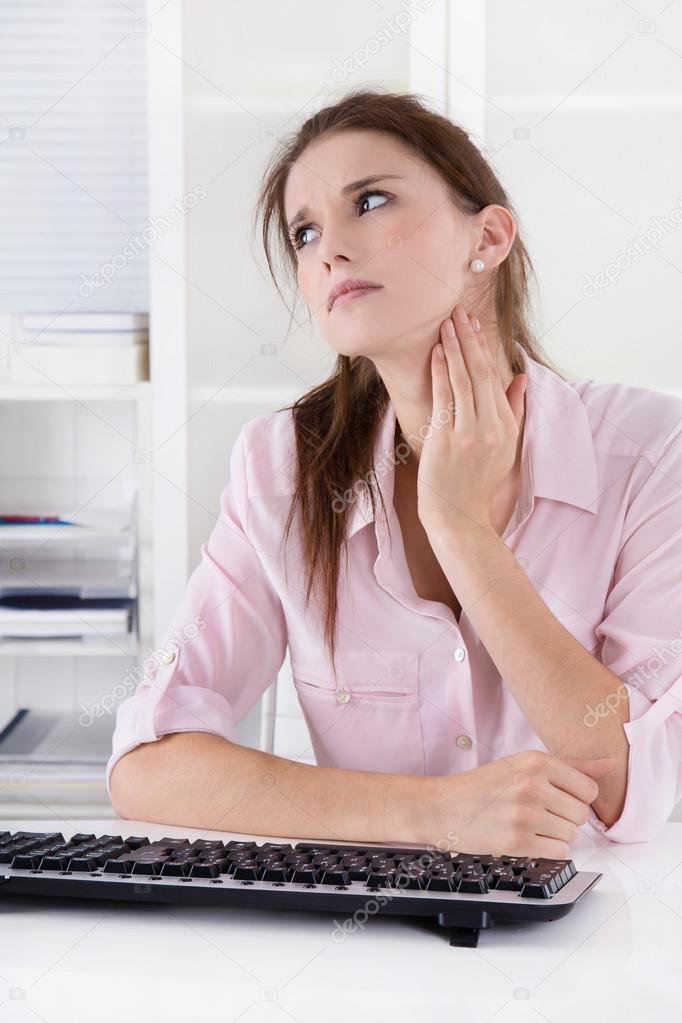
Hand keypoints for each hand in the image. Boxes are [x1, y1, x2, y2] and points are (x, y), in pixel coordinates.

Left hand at [417, 303, 526, 538]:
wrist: (458, 516)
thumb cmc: (477, 482)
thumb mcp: (505, 447)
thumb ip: (513, 410)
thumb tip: (521, 378)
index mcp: (506, 425)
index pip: (495, 376)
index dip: (483, 347)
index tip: (474, 323)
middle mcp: (491, 426)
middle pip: (481, 372)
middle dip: (469, 338)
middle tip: (459, 310)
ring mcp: (469, 432)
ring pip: (463, 380)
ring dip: (454, 348)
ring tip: (446, 323)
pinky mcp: (447, 439)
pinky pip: (444, 398)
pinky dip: (440, 372)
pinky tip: (435, 352)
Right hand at [426, 749, 617, 857]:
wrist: (442, 807)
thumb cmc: (481, 787)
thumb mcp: (522, 765)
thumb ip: (570, 766)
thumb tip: (610, 764)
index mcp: (535, 761)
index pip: (588, 788)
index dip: (576, 798)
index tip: (558, 799)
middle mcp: (532, 784)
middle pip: (581, 814)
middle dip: (566, 818)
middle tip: (541, 813)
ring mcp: (524, 813)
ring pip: (571, 835)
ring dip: (556, 835)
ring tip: (530, 825)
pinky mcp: (517, 841)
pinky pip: (559, 852)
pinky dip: (548, 849)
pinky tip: (528, 838)